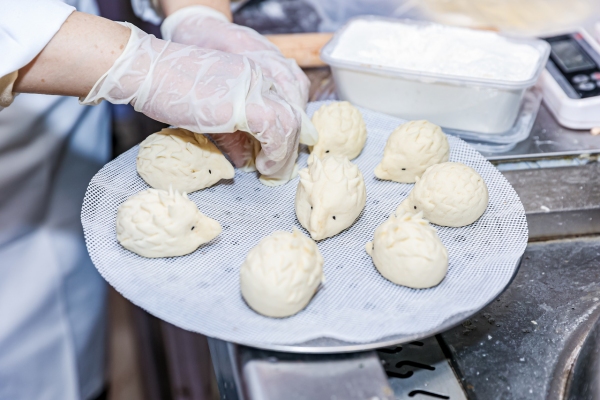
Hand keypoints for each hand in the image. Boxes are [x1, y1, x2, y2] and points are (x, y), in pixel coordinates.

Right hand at [81, 22, 306, 178]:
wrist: (147, 71)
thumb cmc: (168, 90)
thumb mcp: (210, 115)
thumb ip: (233, 136)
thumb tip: (247, 160)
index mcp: (251, 74)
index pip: (285, 101)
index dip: (288, 130)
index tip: (279, 152)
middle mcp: (258, 77)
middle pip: (293, 111)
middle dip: (291, 144)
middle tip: (281, 168)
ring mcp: (255, 87)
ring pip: (290, 122)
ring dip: (285, 153)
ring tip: (271, 171)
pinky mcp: (248, 103)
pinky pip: (277, 131)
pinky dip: (276, 153)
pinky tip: (264, 167)